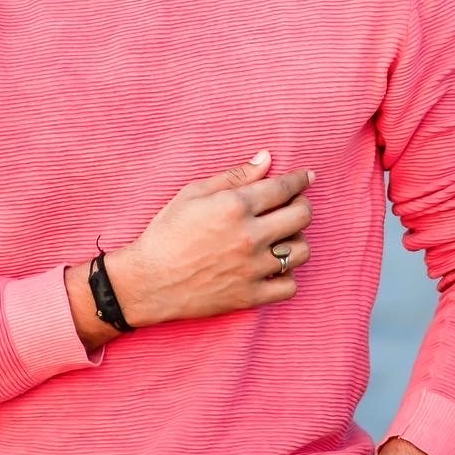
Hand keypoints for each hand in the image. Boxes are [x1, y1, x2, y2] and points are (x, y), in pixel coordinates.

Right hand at [109, 148, 314, 328]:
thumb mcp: (193, 193)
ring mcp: (252, 268)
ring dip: (296, 241)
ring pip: (301, 251)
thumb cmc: (167, 232)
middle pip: (302, 216)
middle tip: (294, 206)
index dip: (300, 180)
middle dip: (302, 206)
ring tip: (281, 238)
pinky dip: (286, 277)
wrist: (148, 281)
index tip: (306, 177)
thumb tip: (266, 159)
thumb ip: (234, 176)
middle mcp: (250, 236)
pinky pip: (289, 286)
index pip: (284, 188)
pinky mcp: (250, 295)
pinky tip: (273, 268)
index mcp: (235, 206)